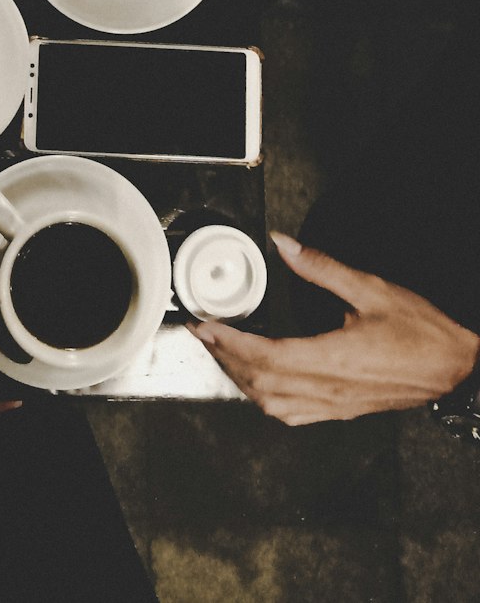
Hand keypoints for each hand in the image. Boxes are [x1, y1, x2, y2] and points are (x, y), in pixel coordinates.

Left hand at [189, 234, 479, 425]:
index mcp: (334, 360)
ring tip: (223, 353)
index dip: (230, 343)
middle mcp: (330, 390)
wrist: (458, 368)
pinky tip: (258, 382)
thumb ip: (320, 266)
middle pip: (261, 383)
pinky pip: (292, 414)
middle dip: (226, 358)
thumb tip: (284, 244)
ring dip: (242, 380)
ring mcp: (336, 406)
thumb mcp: (371, 288)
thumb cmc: (422, 332)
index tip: (207, 327)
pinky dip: (265, 398)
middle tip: (204, 335)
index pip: (266, 356)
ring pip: (273, 403)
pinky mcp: (343, 411)